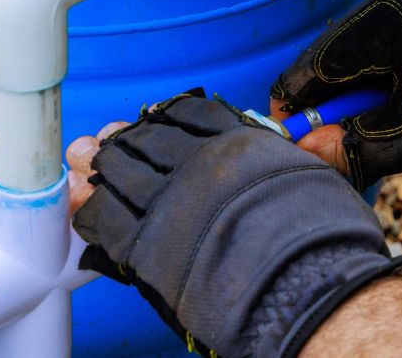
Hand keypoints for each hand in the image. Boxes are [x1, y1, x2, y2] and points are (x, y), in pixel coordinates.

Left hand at [69, 93, 401, 356]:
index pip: (181, 115)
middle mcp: (194, 162)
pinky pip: (102, 219)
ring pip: (114, 172)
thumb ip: (293, 156)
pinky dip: (90, 213)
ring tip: (84, 171)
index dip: (156, 120)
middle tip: (97, 145)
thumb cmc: (318, 239)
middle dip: (116, 142)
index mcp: (233, 141)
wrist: (302, 287)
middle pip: (139, 140)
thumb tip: (306, 139)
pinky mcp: (144, 244)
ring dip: (97, 171)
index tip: (144, 122)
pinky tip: (87, 212)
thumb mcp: (312, 178)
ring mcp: (166, 201)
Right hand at [271, 0, 401, 187]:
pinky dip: (362, 84)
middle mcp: (386, 0)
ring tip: (352, 130)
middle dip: (322, 101)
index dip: (297, 100)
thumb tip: (305, 150)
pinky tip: (371, 111)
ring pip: (344, 57)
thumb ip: (355, 147)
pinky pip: (364, 53)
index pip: (319, 60)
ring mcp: (395, 5)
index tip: (285, 132)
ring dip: (342, 95)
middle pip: (328, 57)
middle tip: (319, 141)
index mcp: (387, 16)